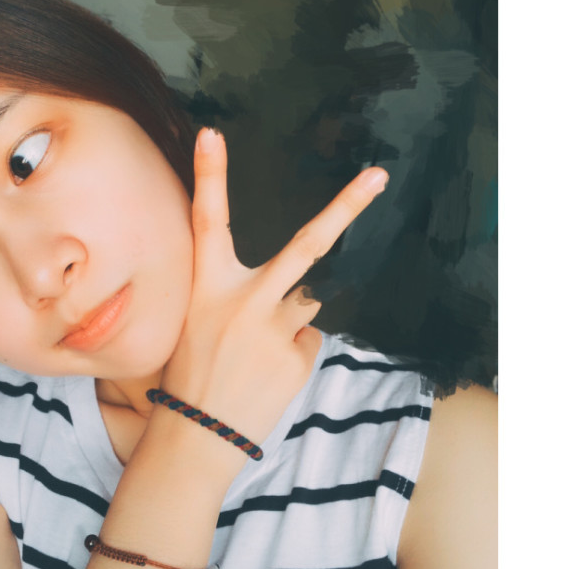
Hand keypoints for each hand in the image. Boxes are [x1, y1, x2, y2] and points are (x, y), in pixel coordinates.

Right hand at [160, 127, 387, 454]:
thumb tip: (300, 292)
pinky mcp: (296, 355)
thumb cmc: (189, 373)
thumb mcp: (193, 321)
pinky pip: (308, 337)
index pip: (206, 220)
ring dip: (290, 320)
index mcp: (206, 286)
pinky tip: (269, 373)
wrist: (197, 436)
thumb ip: (235, 295)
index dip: (210, 174)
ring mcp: (274, 328)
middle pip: (305, 245)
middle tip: (379, 175)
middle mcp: (243, 299)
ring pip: (306, 303)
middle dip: (345, 208)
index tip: (212, 133)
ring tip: (257, 355)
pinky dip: (293, 350)